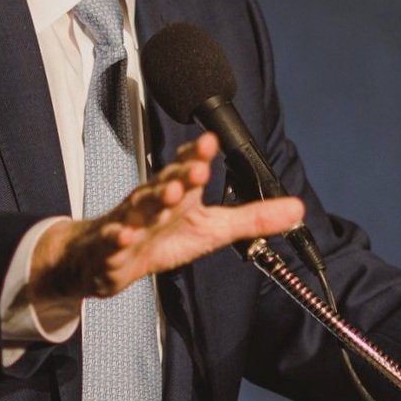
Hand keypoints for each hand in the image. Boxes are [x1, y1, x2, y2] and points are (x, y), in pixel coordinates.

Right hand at [29, 133, 304, 311]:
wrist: (103, 260)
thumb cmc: (161, 238)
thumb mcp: (212, 229)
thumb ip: (253, 218)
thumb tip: (297, 209)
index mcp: (178, 194)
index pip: (188, 168)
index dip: (199, 154)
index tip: (212, 141)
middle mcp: (153, 201)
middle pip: (168, 183)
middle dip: (183, 174)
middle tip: (200, 168)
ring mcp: (130, 222)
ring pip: (141, 208)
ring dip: (155, 200)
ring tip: (172, 193)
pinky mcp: (111, 248)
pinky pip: (114, 241)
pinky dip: (119, 238)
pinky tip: (126, 236)